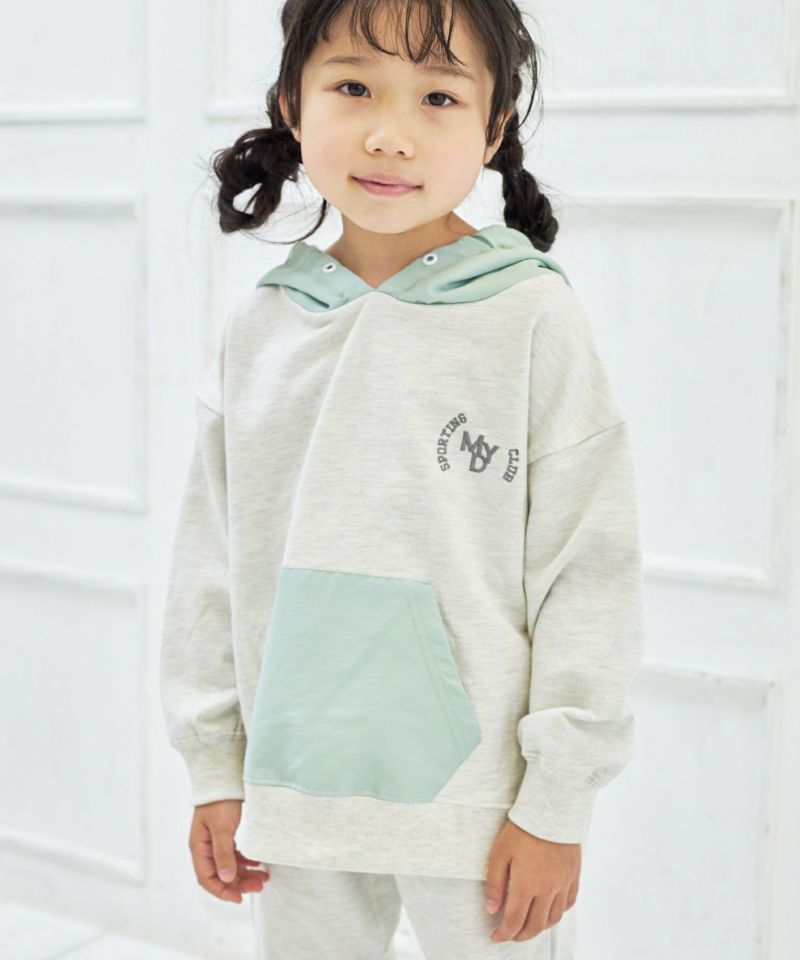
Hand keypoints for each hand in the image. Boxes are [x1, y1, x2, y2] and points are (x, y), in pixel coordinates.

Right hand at [189, 799, 270, 902]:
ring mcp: (214, 841)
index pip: (207, 878)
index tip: (240, 898)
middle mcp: (205, 847)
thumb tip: (225, 880)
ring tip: (263, 878)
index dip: (222, 891)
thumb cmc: (220, 800)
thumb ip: (223, 853)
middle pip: (220, 874)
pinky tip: (258, 864)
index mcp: (198, 848)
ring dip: (244, 874)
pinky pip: (234, 855)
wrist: (224, 777)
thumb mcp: (222, 827)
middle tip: (259, 886)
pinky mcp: (224, 835)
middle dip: (238, 883)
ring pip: (228, 866)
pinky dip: (245, 861)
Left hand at [484, 819, 579, 942]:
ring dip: (540, 927)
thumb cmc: (522, 829)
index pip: (514, 922)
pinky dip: (558, 912)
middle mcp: (547, 890)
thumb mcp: (499, 853)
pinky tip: (550, 909)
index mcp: (526, 886)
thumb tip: (491, 910)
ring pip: (553, 918)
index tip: (495, 937)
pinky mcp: (573, 875)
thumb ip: (495, 884)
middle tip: (510, 934)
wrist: (551, 809)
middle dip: (520, 935)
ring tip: (528, 925)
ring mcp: (563, 883)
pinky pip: (569, 903)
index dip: (503, 934)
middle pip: (535, 926)